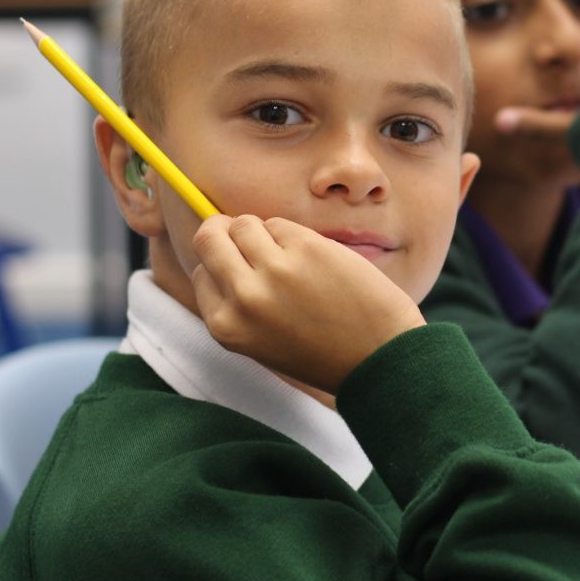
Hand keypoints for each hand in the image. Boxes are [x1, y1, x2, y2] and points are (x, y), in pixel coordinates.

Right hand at [191, 214, 425, 392]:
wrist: (378, 357)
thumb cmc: (321, 349)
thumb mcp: (261, 338)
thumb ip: (238, 300)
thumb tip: (223, 245)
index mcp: (225, 326)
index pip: (201, 271)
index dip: (221, 263)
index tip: (242, 265)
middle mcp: (243, 297)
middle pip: (209, 236)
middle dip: (224, 230)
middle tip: (249, 237)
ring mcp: (275, 270)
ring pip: (245, 223)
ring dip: (263, 232)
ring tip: (289, 257)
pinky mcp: (306, 248)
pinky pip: (281, 224)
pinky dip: (293, 235)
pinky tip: (314, 260)